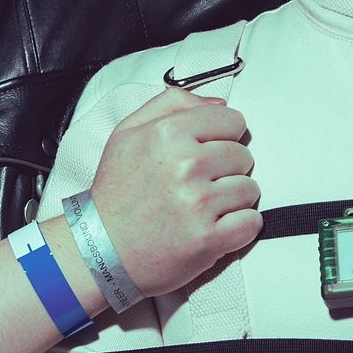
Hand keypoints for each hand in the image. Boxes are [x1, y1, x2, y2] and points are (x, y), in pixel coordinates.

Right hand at [90, 87, 261, 295]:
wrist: (100, 249)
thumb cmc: (117, 194)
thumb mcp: (128, 133)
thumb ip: (173, 105)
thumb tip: (219, 103)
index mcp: (167, 133)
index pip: (232, 120)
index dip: (223, 137)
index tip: (207, 152)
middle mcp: (185, 165)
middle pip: (243, 155)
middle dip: (227, 170)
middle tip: (198, 185)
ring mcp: (198, 203)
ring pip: (250, 189)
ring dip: (232, 200)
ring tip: (202, 208)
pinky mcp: (209, 238)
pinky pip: (251, 222)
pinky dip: (239, 227)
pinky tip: (214, 227)